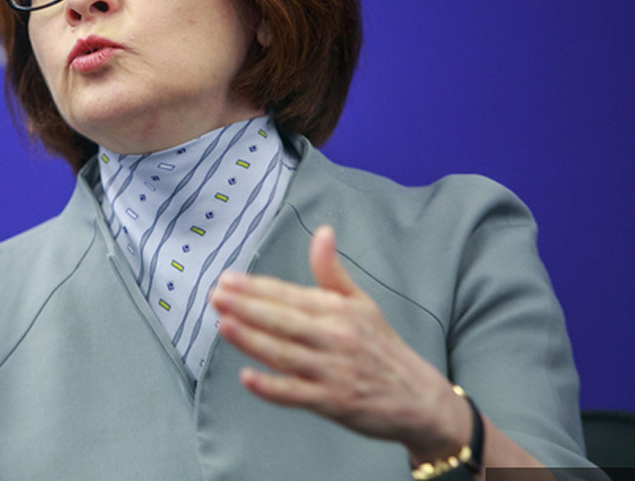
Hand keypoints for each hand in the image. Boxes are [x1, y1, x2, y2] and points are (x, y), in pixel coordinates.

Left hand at [210, 225, 470, 460]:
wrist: (419, 399)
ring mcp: (332, 371)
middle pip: (284, 320)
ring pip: (285, 353)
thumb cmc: (383, 348)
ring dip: (252, 339)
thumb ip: (332, 272)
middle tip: (215, 295)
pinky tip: (246, 377)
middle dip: (247, 307)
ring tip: (223, 324)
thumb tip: (322, 231)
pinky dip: (270, 387)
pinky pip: (295, 394)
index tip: (226, 279)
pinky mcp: (332, 402)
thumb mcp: (363, 304)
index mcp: (339, 311)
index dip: (256, 287)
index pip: (290, 295)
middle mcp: (335, 337)